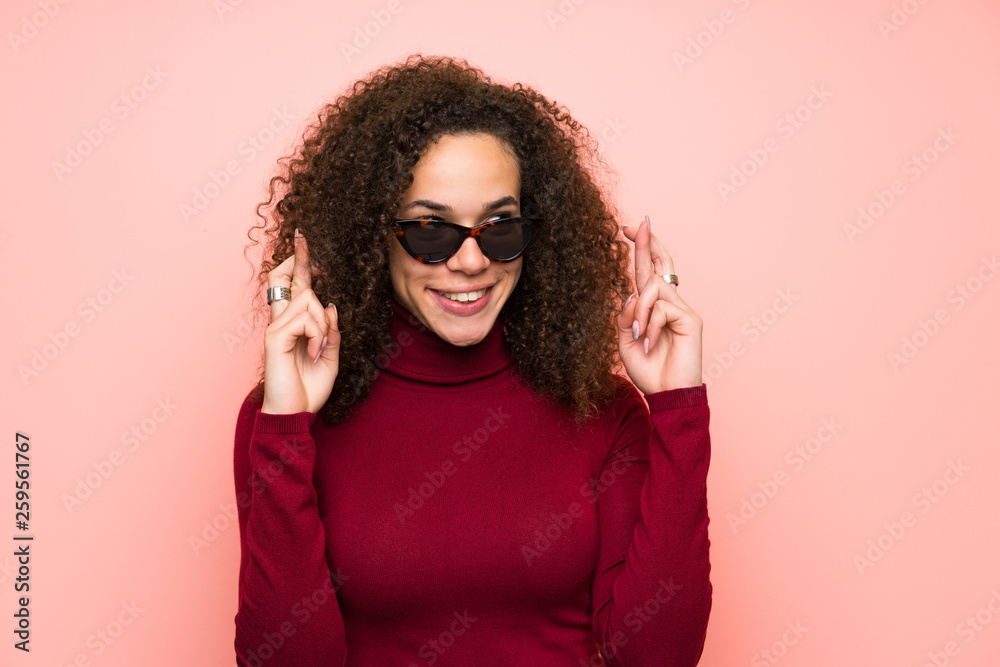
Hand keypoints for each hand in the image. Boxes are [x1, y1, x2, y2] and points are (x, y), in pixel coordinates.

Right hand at [261, 230, 339, 413]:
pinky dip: (317, 336)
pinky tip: (313, 354)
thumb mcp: (330, 356)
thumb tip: (330, 306)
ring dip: (324, 325)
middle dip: (303, 262)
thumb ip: (331, 331)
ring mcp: (276, 328)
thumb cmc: (309, 388)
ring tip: (320, 349)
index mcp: (293, 325)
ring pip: (309, 301)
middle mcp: (281, 321)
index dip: (297, 262)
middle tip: (305, 244)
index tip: (302, 239)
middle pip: (292, 281)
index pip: (293, 286)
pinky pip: (304, 320)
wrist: (294, 413)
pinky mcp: (274, 337)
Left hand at [618, 216, 702, 393]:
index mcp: (655, 308)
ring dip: (638, 311)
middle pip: (660, 265)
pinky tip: (650, 343)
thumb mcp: (625, 342)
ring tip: (637, 336)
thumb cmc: (649, 371)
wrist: (666, 395)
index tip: (628, 229)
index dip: (641, 249)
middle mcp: (671, 304)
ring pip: (652, 288)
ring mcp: (683, 310)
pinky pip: (661, 308)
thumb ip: (625, 317)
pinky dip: (649, 325)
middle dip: (646, 243)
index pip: (648, 272)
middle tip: (637, 224)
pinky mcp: (690, 319)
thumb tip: (630, 294)